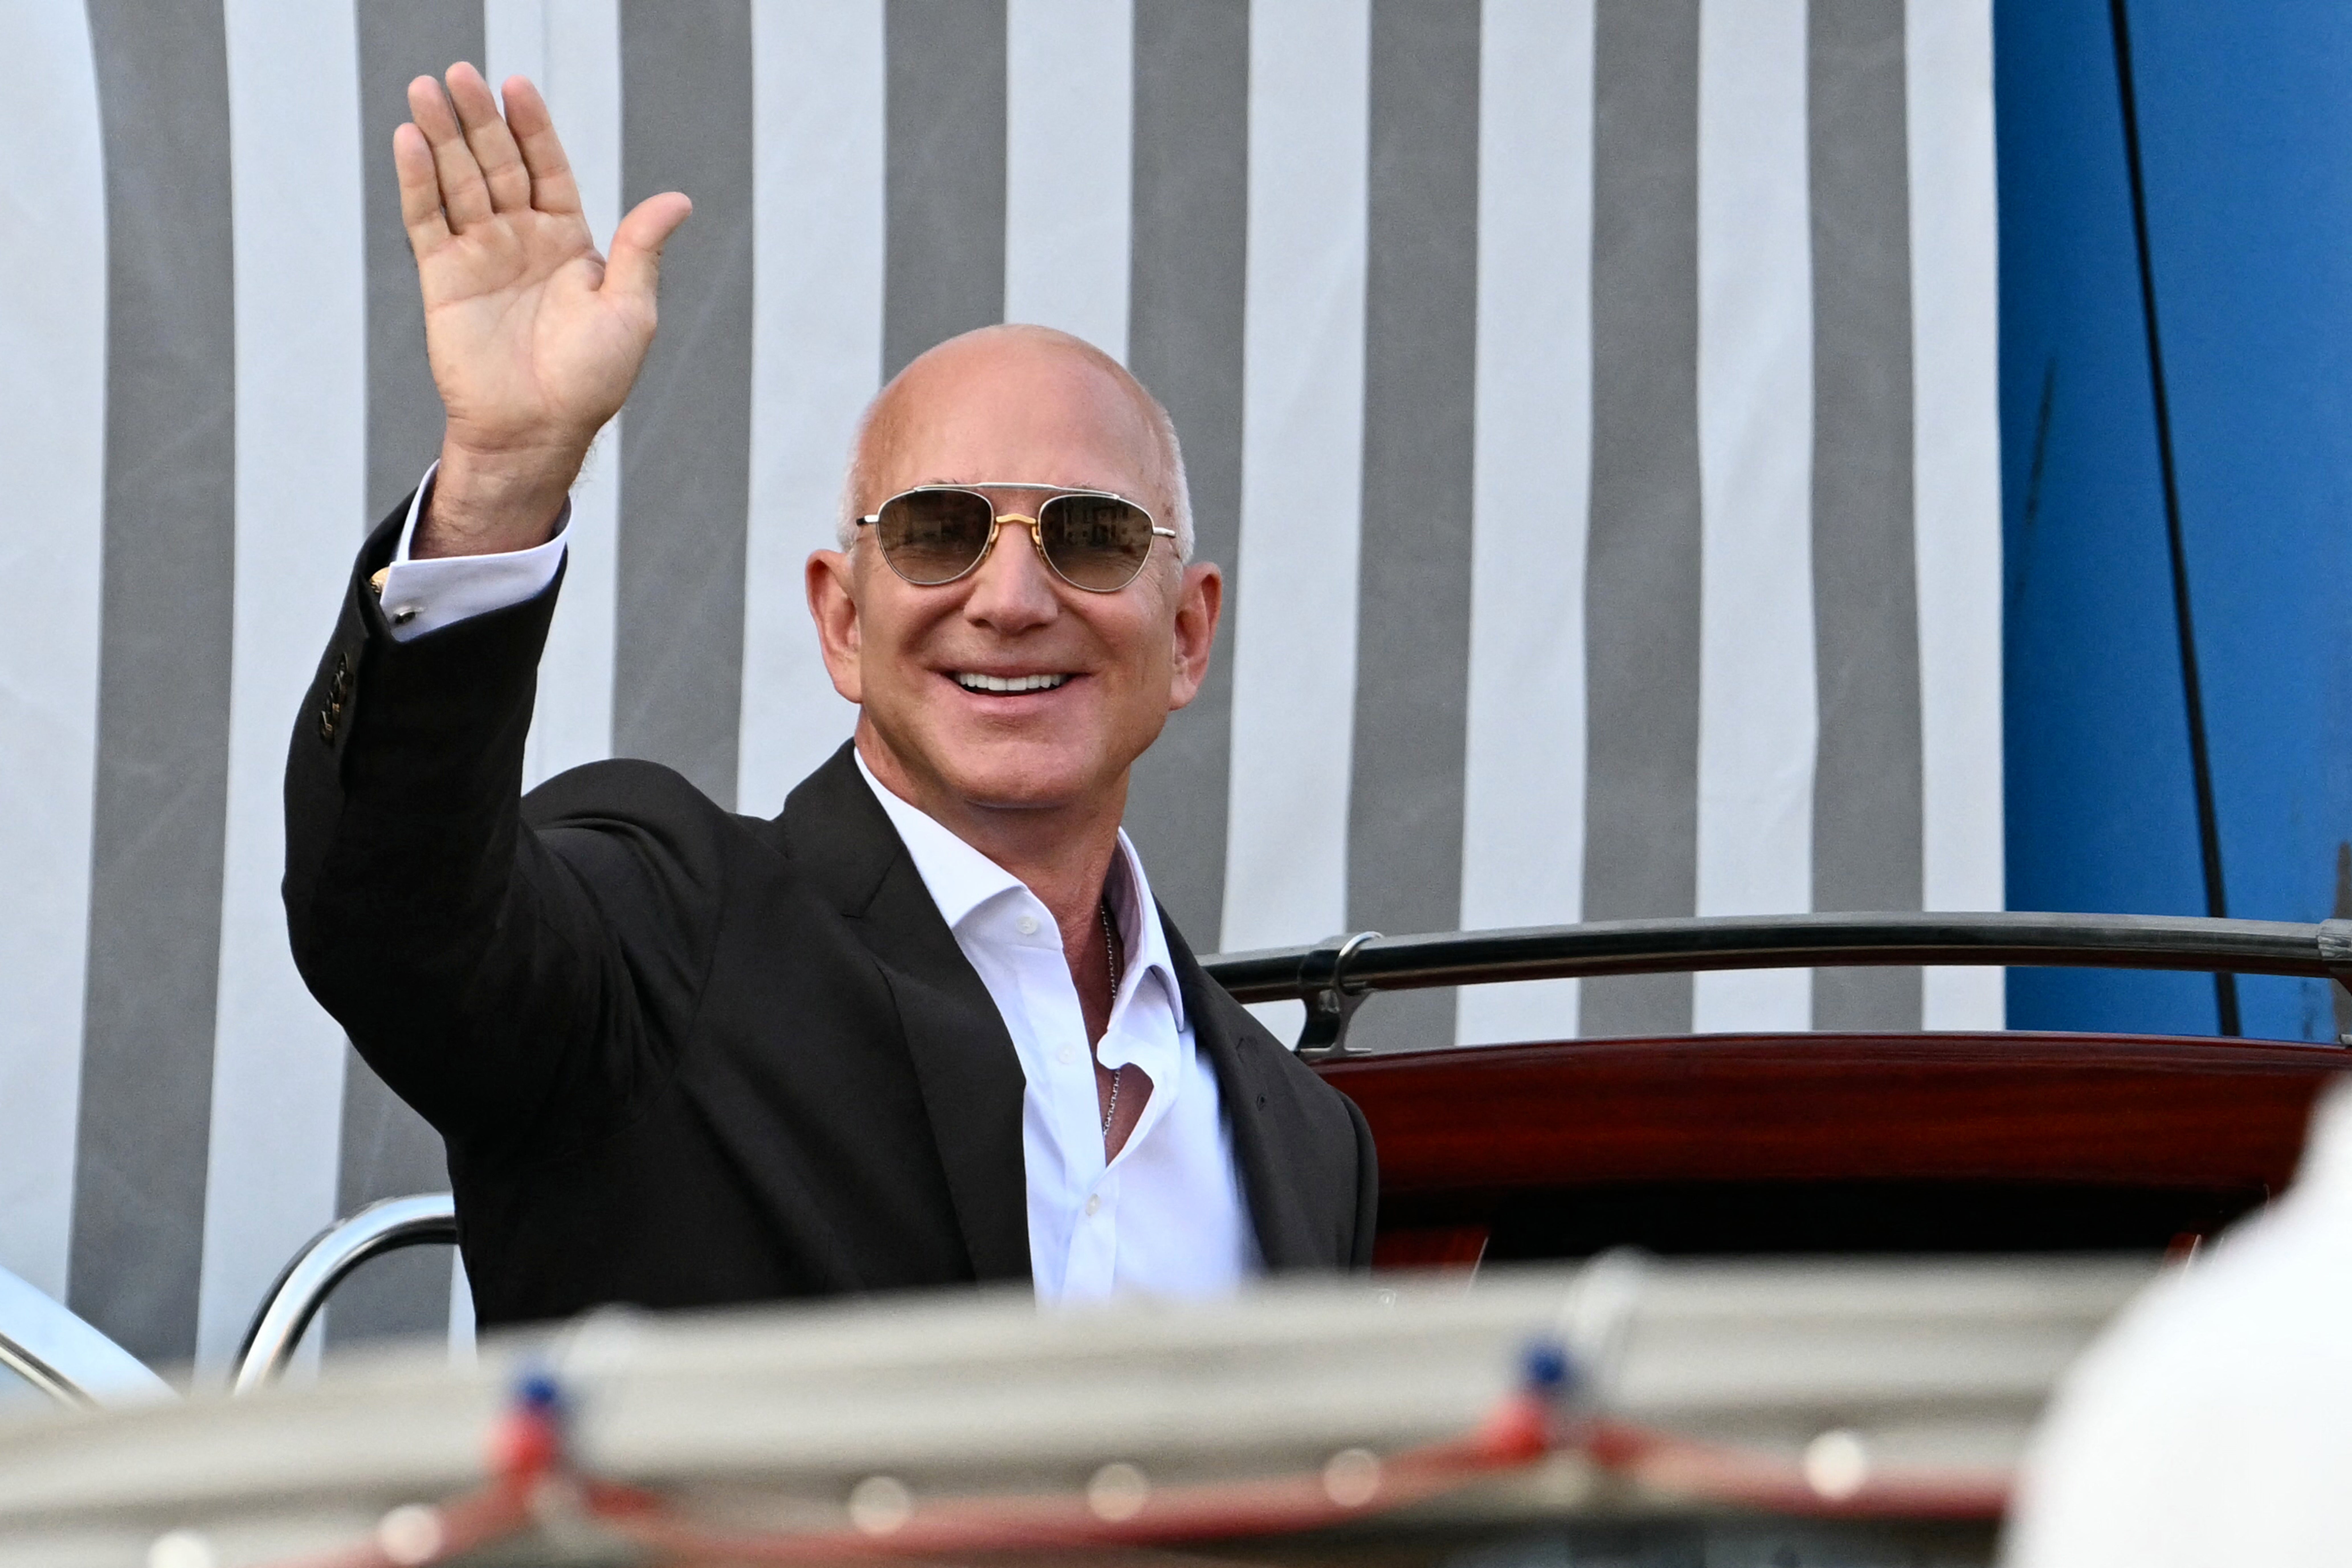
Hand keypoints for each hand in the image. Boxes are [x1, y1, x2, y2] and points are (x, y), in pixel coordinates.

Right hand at [395, 63, 690, 555]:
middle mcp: (521, 240)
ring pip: (457, 181)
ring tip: (427, 90)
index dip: (532, 128)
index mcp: (568, 242)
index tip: (516, 86)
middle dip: (479, 119)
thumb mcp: (631, 310)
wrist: (539, 429)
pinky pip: (426, 220)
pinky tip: (409, 142)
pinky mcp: (444, 277)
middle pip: (496, 164)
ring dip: (441, 135)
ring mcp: (480, 255)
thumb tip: (678, 200)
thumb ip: (643, 250)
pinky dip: (417, 182)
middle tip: (460, 74)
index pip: (547, 167)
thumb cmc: (590, 380)